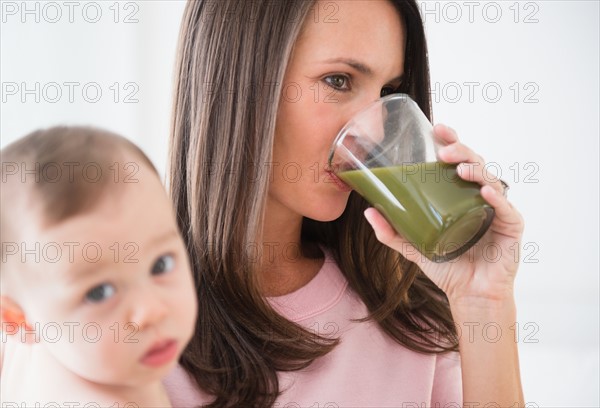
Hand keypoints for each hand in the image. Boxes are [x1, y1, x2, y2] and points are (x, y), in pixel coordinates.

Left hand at [364, 124, 524, 305]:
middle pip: (475, 163)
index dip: (451, 141)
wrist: (469, 295)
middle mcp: (481, 197)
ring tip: (458, 169)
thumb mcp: (413, 246)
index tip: (436, 128)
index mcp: (460, 195)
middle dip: (461, 151)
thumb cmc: (447, 267)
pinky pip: (507, 209)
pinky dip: (497, 198)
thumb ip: (391, 231)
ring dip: (476, 170)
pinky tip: (485, 192)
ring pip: (491, 180)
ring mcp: (498, 210)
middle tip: (443, 151)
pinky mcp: (511, 227)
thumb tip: (368, 210)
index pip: (458, 160)